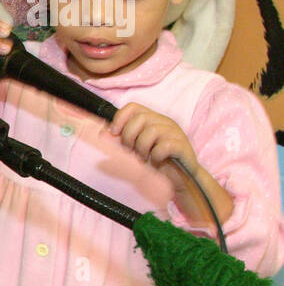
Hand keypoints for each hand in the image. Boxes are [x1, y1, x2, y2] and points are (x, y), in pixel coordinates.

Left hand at [110, 103, 232, 225]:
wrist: (180, 178)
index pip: (133, 107)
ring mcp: (175, 132)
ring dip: (142, 148)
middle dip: (129, 136)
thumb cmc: (156, 161)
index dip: (120, 118)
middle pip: (140, 117)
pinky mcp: (182, 146)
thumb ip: (121, 140)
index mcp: (152, 119)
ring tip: (144, 158)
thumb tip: (103, 133)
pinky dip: (155, 156)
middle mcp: (164, 122)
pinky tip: (157, 161)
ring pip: (151, 131)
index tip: (114, 133)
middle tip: (131, 150)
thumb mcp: (134, 149)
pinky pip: (164, 146)